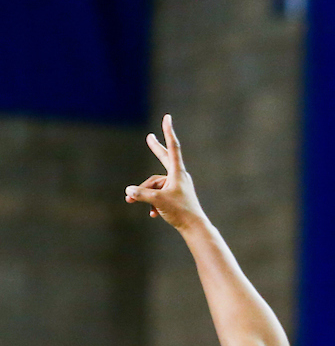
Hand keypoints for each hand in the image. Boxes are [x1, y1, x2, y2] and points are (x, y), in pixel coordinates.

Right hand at [124, 114, 204, 232]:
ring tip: (131, 201)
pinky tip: (152, 215)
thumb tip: (129, 190)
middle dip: (155, 150)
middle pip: (165, 159)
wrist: (195, 228)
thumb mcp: (158, 200)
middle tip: (150, 137)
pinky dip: (154, 203)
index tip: (167, 117)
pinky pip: (161, 196)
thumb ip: (142, 194)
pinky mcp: (177, 198)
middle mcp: (179, 177)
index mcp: (177, 172)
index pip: (172, 147)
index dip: (168, 131)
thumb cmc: (180, 212)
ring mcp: (178, 187)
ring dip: (144, 193)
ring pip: (157, 185)